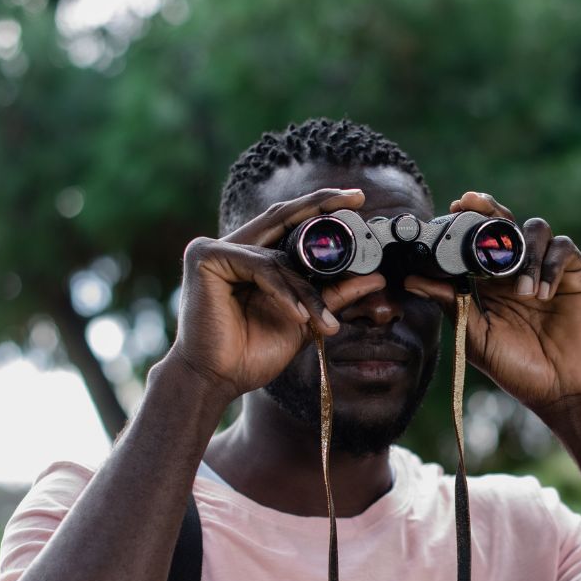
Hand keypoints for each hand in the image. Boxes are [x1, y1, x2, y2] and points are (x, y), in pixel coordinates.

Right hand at [164, 188, 390, 403]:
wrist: (215, 380)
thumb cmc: (250, 353)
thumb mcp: (303, 320)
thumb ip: (331, 296)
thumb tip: (375, 278)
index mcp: (252, 256)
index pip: (290, 222)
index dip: (322, 207)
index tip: (358, 199)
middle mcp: (233, 245)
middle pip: (283, 216)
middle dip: (323, 205)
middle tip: (358, 199)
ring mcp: (215, 248)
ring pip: (278, 258)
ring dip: (306, 292)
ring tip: (323, 323)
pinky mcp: (205, 258)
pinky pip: (259, 268)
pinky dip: (283, 292)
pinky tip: (297, 316)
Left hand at [404, 191, 580, 417]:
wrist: (561, 392)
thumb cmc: (517, 368)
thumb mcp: (475, 336)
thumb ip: (449, 303)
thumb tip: (410, 280)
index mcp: (493, 281)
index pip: (480, 238)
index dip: (468, 219)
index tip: (453, 208)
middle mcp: (520, 270)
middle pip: (507, 222)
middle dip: (490, 209)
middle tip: (473, 203)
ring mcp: (549, 270)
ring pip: (537, 229)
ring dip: (524, 252)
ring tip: (522, 292)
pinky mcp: (578, 276)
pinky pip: (564, 250)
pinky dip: (550, 265)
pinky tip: (542, 294)